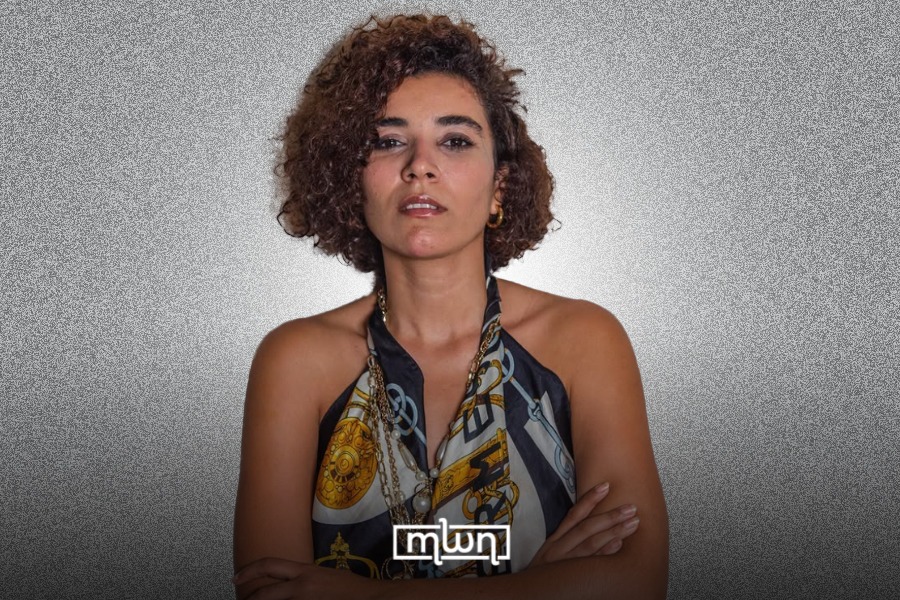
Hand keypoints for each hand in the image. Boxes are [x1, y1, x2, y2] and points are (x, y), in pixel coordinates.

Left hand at [233, 558, 380, 599]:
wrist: (372, 599)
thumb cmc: (354, 590)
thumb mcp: (326, 577)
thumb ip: (306, 580)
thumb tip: (291, 586)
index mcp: (306, 572)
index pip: (269, 565)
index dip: (249, 571)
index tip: (237, 577)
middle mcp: (302, 587)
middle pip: (263, 593)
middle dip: (248, 598)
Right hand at [528, 482, 639, 567]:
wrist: (526, 596)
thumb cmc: (542, 576)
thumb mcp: (550, 554)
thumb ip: (567, 541)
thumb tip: (593, 526)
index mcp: (554, 540)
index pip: (573, 515)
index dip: (589, 499)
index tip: (606, 486)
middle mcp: (558, 549)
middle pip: (586, 528)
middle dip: (610, 516)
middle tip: (631, 508)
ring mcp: (565, 564)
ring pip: (590, 544)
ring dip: (613, 531)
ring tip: (633, 523)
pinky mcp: (570, 577)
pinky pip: (590, 564)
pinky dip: (604, 553)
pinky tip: (619, 544)